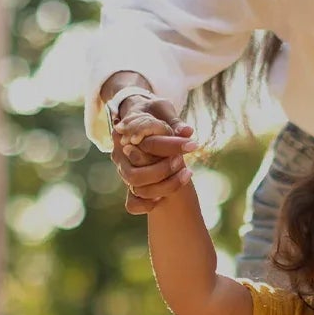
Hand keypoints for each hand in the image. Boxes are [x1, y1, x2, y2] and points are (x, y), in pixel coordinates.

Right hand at [109, 91, 194, 213]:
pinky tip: (165, 197)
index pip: (147, 144)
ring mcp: (124, 171)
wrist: (141, 124)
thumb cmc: (152, 113)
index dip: (171, 145)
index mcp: (125, 134)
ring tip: (186, 174)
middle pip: (137, 173)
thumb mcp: (162, 109)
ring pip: (137, 187)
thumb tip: (188, 131)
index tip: (193, 145)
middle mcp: (120, 154)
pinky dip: (148, 204)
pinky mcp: (129, 186)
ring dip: (164, 185)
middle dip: (164, 170)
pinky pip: (133, 204)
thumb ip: (174, 122)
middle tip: (183, 161)